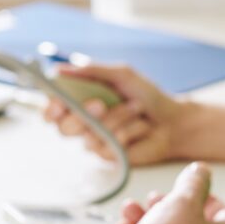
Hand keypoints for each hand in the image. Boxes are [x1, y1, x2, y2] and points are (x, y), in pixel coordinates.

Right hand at [43, 63, 189, 165]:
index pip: (54, 109)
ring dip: (115, 119)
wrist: (173, 120)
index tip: (57, 106)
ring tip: (136, 109)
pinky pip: (107, 146)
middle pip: (63, 128)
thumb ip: (92, 71)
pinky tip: (140, 128)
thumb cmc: (148, 95)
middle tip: (99, 104)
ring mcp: (97, 140)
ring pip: (88, 137)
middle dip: (80, 116)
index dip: (51, 109)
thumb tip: (61, 69)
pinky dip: (126, 132)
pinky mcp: (111, 155)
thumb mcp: (122, 74)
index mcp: (82, 100)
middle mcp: (86, 122)